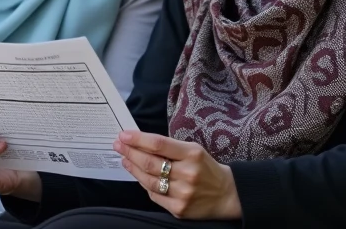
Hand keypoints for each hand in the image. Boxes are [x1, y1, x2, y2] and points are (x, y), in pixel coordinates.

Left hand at [114, 131, 241, 219]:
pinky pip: (155, 196)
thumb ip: (169, 147)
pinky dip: (145, 184)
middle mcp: (187, 174)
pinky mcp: (179, 209)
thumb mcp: (193, 150)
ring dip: (133, 168)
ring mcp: (182, 194)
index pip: (158, 144)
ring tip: (125, 159)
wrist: (227, 194)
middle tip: (118, 145)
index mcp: (192, 154)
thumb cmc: (206, 168)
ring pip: (149, 181)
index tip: (124, 134)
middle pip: (150, 163)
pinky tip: (138, 176)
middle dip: (130, 152)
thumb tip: (140, 142)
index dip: (137, 139)